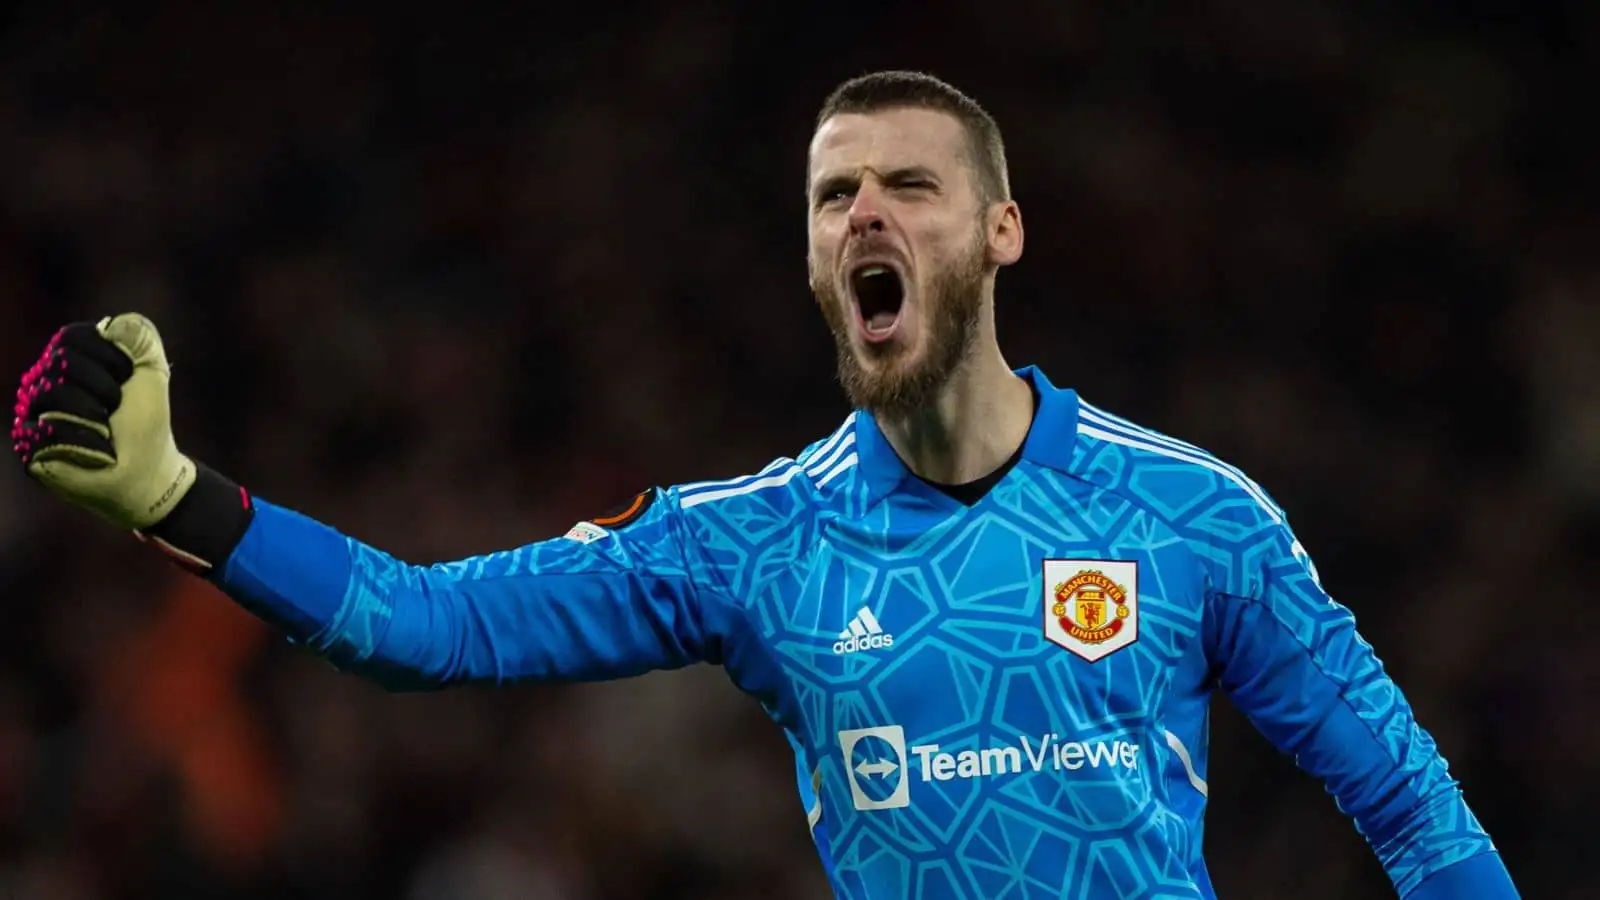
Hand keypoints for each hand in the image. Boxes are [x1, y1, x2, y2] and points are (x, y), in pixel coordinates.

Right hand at [12, 313, 195, 530]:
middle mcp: (45, 381)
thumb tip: (112, 324)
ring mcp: (34, 412)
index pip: (71, 337)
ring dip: (93, 412)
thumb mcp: (152, 372)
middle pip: (60, 361)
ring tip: (107, 427)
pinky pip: (45, 429)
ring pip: (50, 392)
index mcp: (70, 361)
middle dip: (103, 386)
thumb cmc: (146, 421)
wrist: (148, 469)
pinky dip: (84, 438)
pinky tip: (99, 448)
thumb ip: (140, 338)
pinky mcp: (29, 443)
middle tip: (117, 407)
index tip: (128, 376)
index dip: (107, 356)